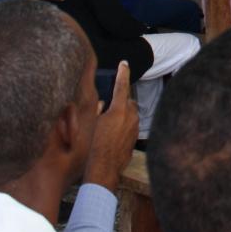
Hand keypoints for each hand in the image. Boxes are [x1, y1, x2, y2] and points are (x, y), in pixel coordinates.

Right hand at [82, 62, 138, 188]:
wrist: (104, 168)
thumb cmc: (95, 146)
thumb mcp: (94, 124)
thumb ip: (100, 110)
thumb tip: (103, 104)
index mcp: (119, 110)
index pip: (121, 86)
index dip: (122, 73)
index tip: (124, 63)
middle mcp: (131, 116)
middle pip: (128, 101)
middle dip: (120, 102)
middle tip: (108, 109)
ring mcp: (135, 127)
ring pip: (131, 114)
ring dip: (122, 114)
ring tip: (109, 125)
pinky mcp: (136, 137)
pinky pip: (131, 125)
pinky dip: (124, 126)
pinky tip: (113, 135)